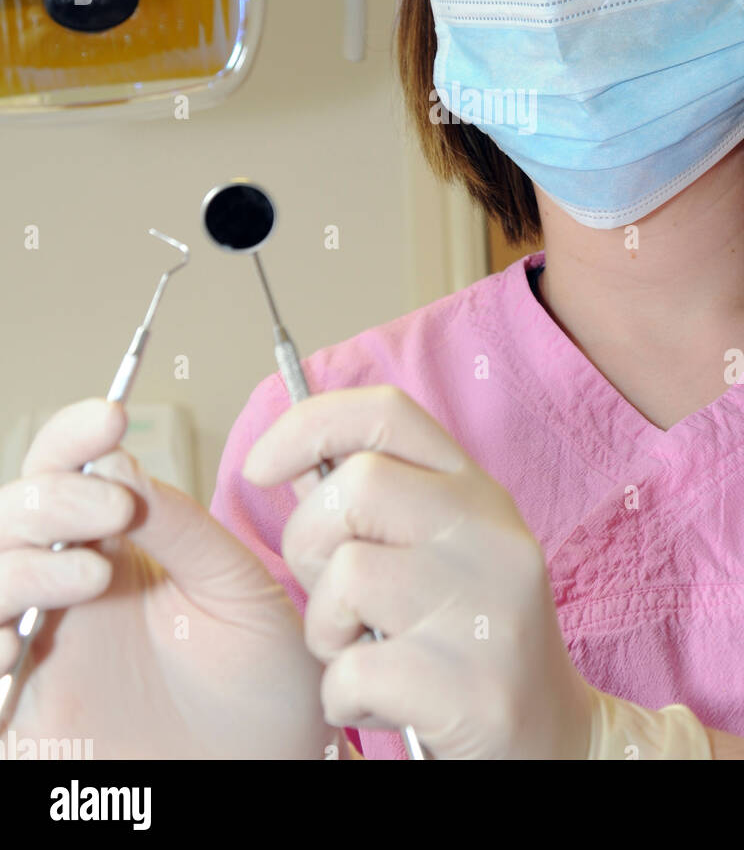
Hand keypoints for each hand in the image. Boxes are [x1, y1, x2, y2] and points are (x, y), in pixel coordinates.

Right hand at [1, 399, 331, 758]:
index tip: (109, 417)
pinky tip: (19, 644)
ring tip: (89, 578)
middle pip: (8, 519)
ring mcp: (40, 652)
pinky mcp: (24, 718)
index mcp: (115, 546)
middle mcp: (66, 591)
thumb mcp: (235, 584)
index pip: (67, 471)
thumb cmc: (264, 678)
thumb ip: (175, 525)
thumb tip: (113, 464)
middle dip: (49, 500)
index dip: (73, 438)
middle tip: (114, 513)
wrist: (276, 766)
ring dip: (16, 567)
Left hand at [242, 383, 596, 758]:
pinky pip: (353, 671)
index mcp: (476, 491)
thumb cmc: (467, 637)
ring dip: (325, 632)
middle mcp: (489, 532)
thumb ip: (375, 506)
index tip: (261, 466)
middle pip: (354, 487)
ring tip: (362, 655)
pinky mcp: (473, 685)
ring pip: (347, 576)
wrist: (552, 738)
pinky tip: (382, 704)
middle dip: (308, 545)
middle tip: (334, 599)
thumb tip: (289, 461)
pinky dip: (343, 698)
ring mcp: (487, 605)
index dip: (308, 425)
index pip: (386, 414)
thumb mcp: (439, 551)